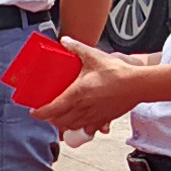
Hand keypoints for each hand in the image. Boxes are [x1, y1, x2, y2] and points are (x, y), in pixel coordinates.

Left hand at [33, 44, 147, 134]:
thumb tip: (65, 41)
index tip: (34, 111)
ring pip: (72, 126)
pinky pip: (88, 129)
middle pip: (59, 121)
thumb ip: (76, 48)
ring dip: (63, 124)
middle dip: (50, 119)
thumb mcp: (93, 56)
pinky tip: (81, 122)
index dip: (39, 113)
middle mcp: (82, 108)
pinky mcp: (103, 119)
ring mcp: (93, 116)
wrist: (137, 85)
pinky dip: (81, 127)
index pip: (51, 109)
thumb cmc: (116, 72)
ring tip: (60, 117)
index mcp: (76, 94)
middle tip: (46, 112)